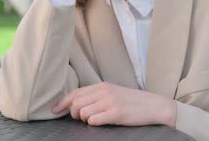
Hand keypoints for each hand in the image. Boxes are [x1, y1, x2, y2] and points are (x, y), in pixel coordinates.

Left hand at [52, 82, 176, 127]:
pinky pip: (93, 120)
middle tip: (80, 119)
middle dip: (73, 114)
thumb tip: (76, 104)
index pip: (75, 93)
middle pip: (75, 103)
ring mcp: (109, 102)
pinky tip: (100, 122)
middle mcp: (103, 91)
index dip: (62, 102)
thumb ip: (96, 96)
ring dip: (83, 119)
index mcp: (101, 86)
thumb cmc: (132, 102)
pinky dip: (93, 123)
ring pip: (82, 112)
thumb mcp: (113, 92)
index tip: (54, 110)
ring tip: (93, 120)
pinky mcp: (116, 113)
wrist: (154, 106)